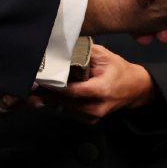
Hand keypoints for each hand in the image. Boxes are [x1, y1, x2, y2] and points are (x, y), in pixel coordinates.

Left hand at [34, 44, 154, 124]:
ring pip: (65, 110)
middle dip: (48, 94)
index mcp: (101, 89)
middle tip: (31, 87)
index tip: (40, 79)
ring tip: (37, 91)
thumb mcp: (106, 56)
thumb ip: (86, 52)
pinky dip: (60, 104)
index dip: (55, 86)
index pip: (72, 91)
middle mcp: (96, 107)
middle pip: (65, 102)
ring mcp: (93, 117)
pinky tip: (52, 96)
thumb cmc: (119, 70)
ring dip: (51, 100)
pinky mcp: (90, 121)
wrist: (135, 90)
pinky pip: (70, 113)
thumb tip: (65, 46)